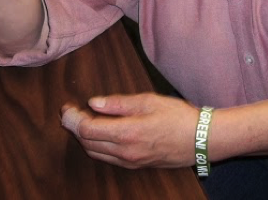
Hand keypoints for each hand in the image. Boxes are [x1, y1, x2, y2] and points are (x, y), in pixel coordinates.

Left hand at [60, 93, 199, 168]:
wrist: (200, 139)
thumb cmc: (178, 116)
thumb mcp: (148, 101)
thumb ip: (118, 103)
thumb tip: (94, 102)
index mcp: (127, 133)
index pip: (87, 130)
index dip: (73, 119)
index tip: (68, 107)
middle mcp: (125, 151)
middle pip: (87, 143)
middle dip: (75, 128)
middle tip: (71, 112)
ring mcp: (130, 161)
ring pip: (95, 153)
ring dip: (85, 138)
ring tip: (84, 121)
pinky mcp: (135, 165)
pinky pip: (108, 158)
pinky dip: (98, 146)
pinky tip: (101, 133)